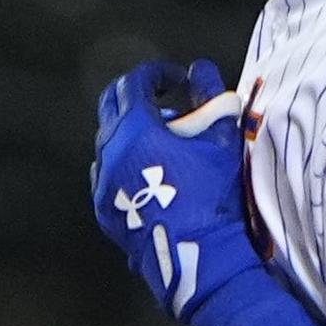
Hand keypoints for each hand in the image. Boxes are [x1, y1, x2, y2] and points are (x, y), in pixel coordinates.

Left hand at [91, 58, 244, 316]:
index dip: (156, 73)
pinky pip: (107, 174)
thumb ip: (213, 97)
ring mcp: (102, 182)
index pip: (134, 82)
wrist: (198, 256)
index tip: (176, 78)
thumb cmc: (212, 195)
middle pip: (111, 106)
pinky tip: (149, 174)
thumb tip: (202, 69)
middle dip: (137, 95)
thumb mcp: (223, 140)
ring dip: (132, 131)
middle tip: (165, 100)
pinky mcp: (104, 209)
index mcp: (135, 128)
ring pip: (108, 142)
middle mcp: (110, 151)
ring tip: (163, 142)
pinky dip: (125, 163)